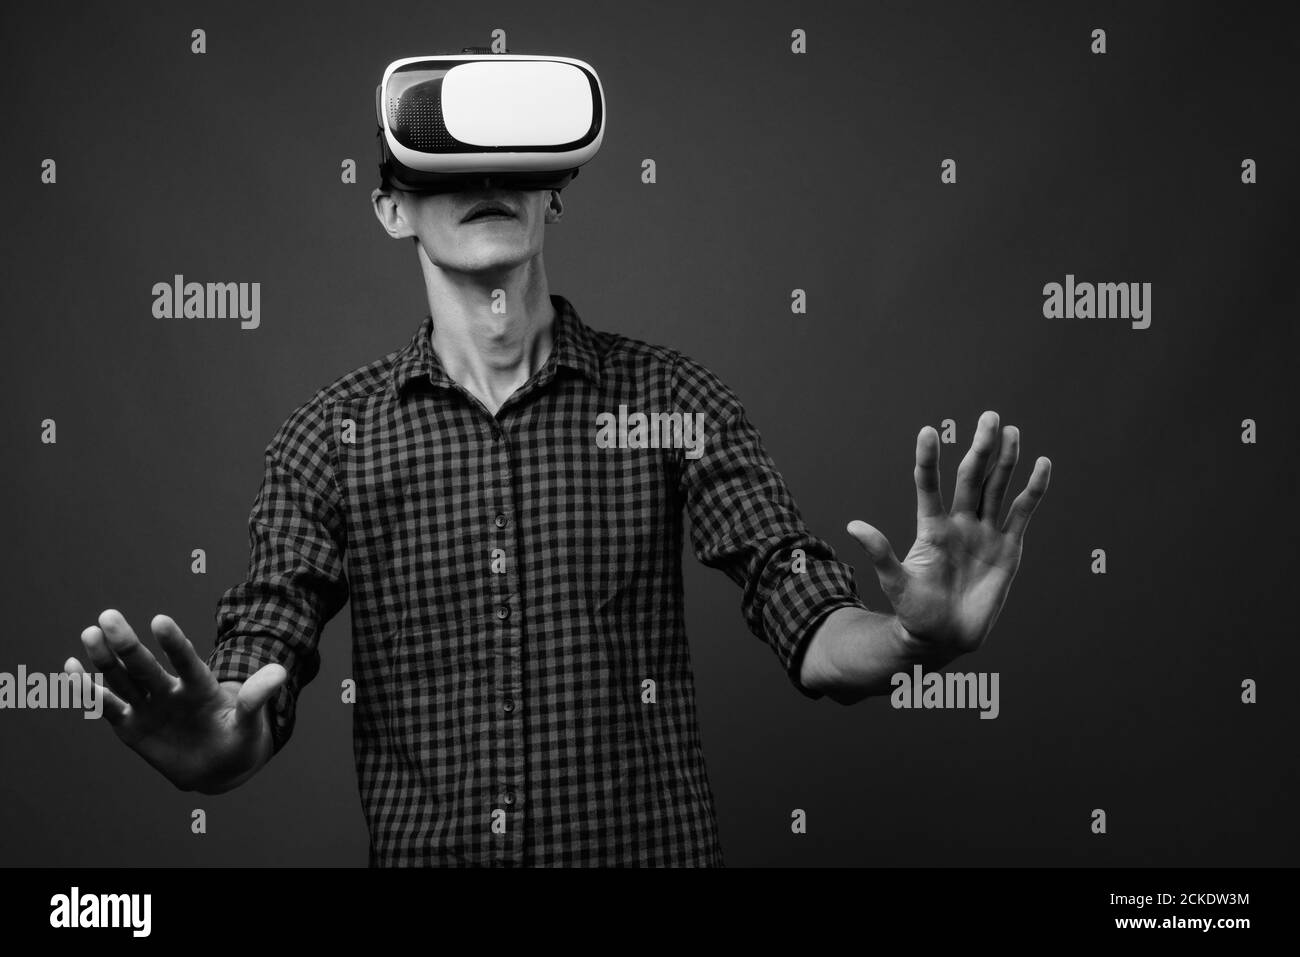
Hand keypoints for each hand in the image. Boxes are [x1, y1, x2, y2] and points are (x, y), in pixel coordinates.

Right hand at [64, 609, 285, 792]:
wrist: (218, 765)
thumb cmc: (235, 737)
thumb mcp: (249, 722)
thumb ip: (256, 697)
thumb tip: (281, 672)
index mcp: (199, 687)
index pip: (186, 661)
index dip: (174, 643)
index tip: (159, 620)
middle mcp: (170, 691)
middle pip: (145, 665)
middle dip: (127, 643)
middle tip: (109, 616)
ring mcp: (149, 706)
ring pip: (123, 680)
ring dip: (105, 659)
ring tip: (90, 633)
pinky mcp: (131, 725)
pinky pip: (107, 706)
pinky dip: (89, 691)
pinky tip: (71, 668)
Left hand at [847, 411, 1050, 660]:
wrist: (944, 638)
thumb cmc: (914, 611)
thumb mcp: (895, 582)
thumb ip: (880, 553)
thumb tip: (853, 526)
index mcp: (931, 528)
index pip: (929, 485)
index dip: (928, 460)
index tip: (928, 431)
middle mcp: (959, 523)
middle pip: (971, 479)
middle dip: (980, 448)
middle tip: (989, 416)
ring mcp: (985, 534)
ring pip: (997, 489)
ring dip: (1005, 461)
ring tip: (1011, 430)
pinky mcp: (1008, 549)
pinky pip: (1022, 514)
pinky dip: (1032, 490)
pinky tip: (1041, 464)